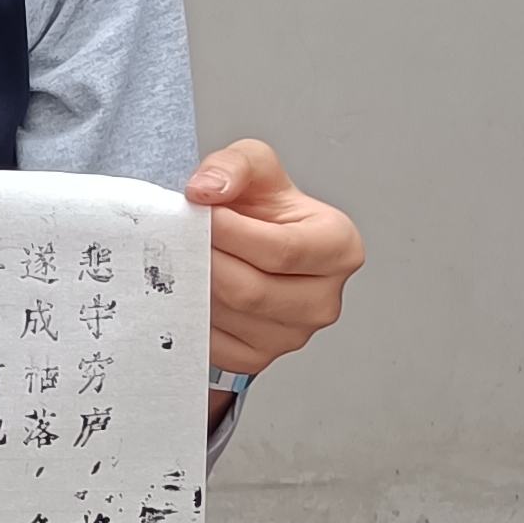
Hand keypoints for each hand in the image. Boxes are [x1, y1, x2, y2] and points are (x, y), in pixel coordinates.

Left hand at [185, 138, 365, 384]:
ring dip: (196, 285)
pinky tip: (192, 287)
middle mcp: (324, 298)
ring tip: (188, 257)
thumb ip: (234, 165)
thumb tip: (207, 189)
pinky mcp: (260, 357)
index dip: (233, 233)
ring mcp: (294, 334)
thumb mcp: (256, 165)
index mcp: (339, 248)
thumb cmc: (264, 209)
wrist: (250, 241)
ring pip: (231, 316)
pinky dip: (194, 314)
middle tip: (184, 238)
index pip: (282, 250)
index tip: (204, 214)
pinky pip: (215, 343)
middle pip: (253, 290)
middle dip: (208, 260)